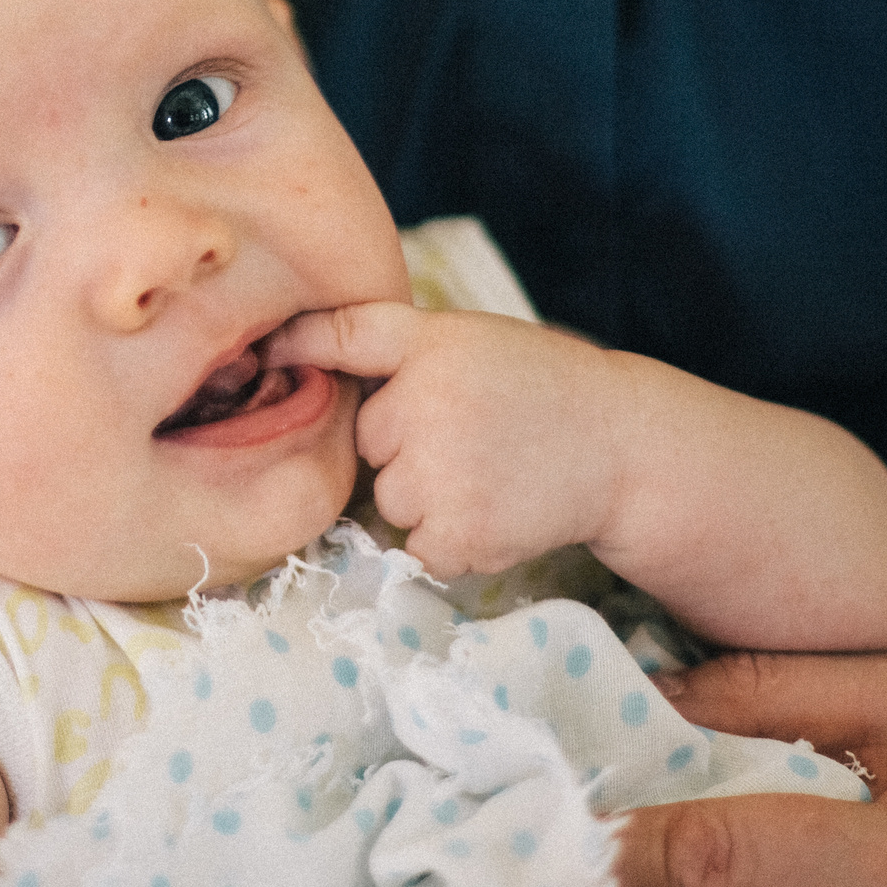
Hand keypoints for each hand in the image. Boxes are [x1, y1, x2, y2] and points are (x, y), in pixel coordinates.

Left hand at [267, 300, 621, 576]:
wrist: (621, 447)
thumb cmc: (534, 386)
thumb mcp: (462, 338)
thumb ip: (381, 340)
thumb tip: (276, 352)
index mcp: (429, 346)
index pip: (342, 341)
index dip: (301, 348)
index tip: (265, 355)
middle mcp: (427, 405)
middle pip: (367, 445)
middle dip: (403, 447)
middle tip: (470, 434)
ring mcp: (442, 475)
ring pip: (389, 501)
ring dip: (424, 499)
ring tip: (487, 472)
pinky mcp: (460, 535)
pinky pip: (418, 548)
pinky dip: (449, 540)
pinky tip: (493, 507)